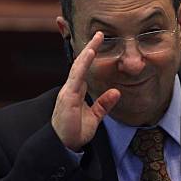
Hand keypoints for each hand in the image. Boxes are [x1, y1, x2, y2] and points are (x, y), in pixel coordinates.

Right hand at [51, 32, 120, 151]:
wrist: (63, 146)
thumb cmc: (75, 132)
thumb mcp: (94, 117)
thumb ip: (103, 104)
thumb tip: (117, 92)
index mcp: (77, 91)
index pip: (84, 69)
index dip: (91, 55)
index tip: (99, 42)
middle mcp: (71, 88)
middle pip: (80, 63)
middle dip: (90, 47)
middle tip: (100, 33)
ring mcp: (68, 91)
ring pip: (78, 67)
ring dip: (87, 53)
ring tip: (96, 39)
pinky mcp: (68, 97)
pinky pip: (76, 77)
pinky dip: (82, 65)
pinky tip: (89, 55)